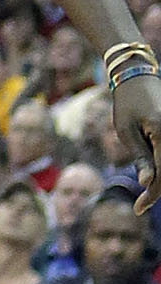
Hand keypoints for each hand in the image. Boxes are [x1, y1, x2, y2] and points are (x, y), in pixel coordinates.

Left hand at [112, 72, 160, 212]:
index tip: (137, 209)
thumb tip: (147, 183)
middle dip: (157, 190)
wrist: (137, 74)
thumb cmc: (126, 101)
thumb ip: (140, 157)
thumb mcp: (126, 130)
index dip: (151, 195)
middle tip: (140, 204)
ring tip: (144, 189)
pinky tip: (151, 172)